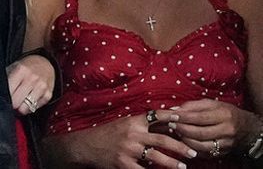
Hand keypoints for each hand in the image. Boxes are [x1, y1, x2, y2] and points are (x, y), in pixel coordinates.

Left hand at [6, 54, 53, 114]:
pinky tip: (27, 101)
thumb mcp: (13, 68)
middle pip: (16, 102)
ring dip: (20, 108)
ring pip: (25, 108)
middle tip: (10, 102)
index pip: (8, 91)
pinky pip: (34, 109)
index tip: (2, 98)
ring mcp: (41, 87)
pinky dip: (29, 108)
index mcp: (21, 70)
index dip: (3, 98)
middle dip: (11, 105)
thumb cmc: (25, 67)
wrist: (44, 63)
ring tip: (18, 103)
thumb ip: (5, 79)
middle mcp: (32, 79)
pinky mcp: (48, 95)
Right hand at [47, 111, 197, 168]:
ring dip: (173, 163)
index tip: (185, 119)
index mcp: (132, 122)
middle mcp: (132, 135)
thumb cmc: (105, 134)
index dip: (171, 117)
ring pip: (157, 157)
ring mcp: (129, 150)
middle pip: (163, 140)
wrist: (85, 146)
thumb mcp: (122, 124)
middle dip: (180, 146)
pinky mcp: (124, 164)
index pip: (156, 116)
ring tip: (183, 167)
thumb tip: (162, 124)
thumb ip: (140, 124)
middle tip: (193, 152)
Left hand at [171, 99, 258, 157]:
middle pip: (199, 133)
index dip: (183, 117)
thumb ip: (192, 105)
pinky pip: (203, 153)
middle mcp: (226, 130)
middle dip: (181, 129)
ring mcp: (225, 143)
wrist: (245, 128)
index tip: (170, 116)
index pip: (199, 117)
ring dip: (184, 139)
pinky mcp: (222, 152)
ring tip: (176, 132)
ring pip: (200, 145)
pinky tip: (184, 141)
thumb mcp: (211, 103)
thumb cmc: (225, 112)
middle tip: (170, 124)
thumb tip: (174, 110)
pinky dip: (191, 147)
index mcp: (223, 115)